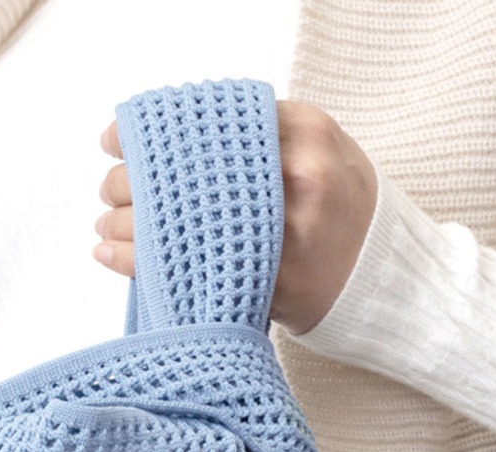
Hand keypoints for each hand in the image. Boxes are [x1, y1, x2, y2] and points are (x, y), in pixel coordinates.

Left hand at [93, 98, 377, 335]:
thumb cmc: (345, 212)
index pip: (208, 121)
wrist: (389, 279)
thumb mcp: (320, 151)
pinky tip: (110, 253)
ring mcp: (285, 234)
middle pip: (188, 170)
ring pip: (181, 219)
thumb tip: (177, 138)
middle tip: (111, 187)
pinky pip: (189, 268)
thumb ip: (262, 137)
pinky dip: (139, 262)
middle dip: (133, 180)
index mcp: (305, 134)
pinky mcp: (272, 284)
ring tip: (106, 223)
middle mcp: (297, 179)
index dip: (152, 131)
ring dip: (128, 221)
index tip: (116, 140)